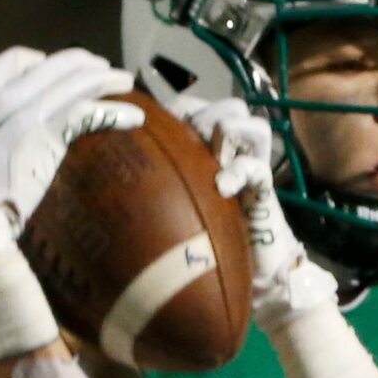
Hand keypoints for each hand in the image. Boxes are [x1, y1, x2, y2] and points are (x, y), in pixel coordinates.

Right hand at [0, 49, 143, 365]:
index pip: (11, 60)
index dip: (38, 60)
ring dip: (105, 77)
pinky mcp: (46, 134)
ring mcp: (24, 113)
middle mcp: (1, 98)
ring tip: (125, 80)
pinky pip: (88, 112)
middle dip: (82, 63)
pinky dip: (114, 111)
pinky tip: (132, 118)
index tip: (52, 68)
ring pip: (75, 81)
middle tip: (102, 69)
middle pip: (53, 64)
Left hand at [174, 94, 338, 324]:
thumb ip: (156, 185)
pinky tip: (223, 186)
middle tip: (191, 142)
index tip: (163, 120)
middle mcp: (233, 153)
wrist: (245, 272)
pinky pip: (257, 167)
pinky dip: (239, 171)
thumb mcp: (173, 206)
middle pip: (230, 105)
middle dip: (207, 117)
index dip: (184, 106)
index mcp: (208, 148)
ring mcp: (251, 168)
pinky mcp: (264, 190)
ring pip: (252, 124)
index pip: (200, 107)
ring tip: (214, 158)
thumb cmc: (203, 239)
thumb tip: (113, 175)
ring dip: (229, 133)